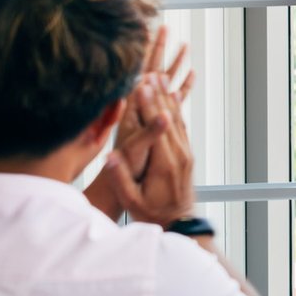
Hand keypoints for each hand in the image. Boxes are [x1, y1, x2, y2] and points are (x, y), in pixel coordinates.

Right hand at [98, 60, 196, 225]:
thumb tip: (109, 158)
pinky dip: (177, 109)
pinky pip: (182, 127)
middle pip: (169, 118)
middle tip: (152, 73)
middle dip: (159, 95)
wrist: (179, 222)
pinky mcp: (187, 154)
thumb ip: (121, 179)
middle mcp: (179, 154)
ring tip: (161, 77)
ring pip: (178, 119)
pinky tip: (172, 97)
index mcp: (164, 164)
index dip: (149, 106)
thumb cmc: (151, 213)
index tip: (141, 87)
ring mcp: (186, 153)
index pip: (156, 128)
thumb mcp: (132, 201)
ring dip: (169, 97)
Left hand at [120, 28, 194, 176]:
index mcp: (131, 110)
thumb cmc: (126, 171)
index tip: (151, 31)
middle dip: (157, 48)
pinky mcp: (158, 121)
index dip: (144, 53)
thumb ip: (150, 132)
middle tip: (164, 26)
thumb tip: (165, 113)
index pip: (138, 74)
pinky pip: (173, 96)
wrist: (123, 187)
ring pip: (162, 81)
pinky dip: (182, 83)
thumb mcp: (136, 151)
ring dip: (172, 62)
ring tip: (183, 43)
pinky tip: (189, 74)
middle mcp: (139, 108)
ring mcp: (149, 113)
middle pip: (149, 70)